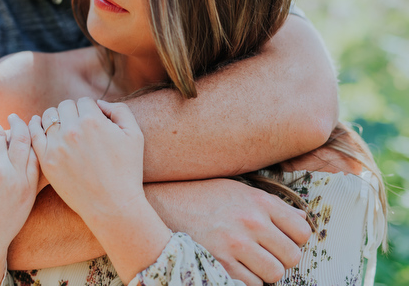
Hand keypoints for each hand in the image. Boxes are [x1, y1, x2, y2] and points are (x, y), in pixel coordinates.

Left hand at [30, 99, 170, 282]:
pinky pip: (33, 135)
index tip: (94, 121)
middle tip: (79, 126)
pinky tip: (37, 124)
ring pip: (48, 117)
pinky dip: (34, 126)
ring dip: (56, 118)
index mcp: (93, 120)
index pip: (84, 101)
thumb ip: (119, 110)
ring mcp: (56, 146)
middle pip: (65, 106)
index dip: (91, 110)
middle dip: (73, 112)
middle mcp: (72, 130)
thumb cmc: (127, 170)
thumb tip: (99, 103)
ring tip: (63, 128)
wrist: (113, 205)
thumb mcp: (135, 135)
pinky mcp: (46, 161)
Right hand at [145, 178, 311, 285]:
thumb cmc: (203, 195)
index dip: (295, 239)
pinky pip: (250, 284)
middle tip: (265, 253)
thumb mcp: (238, 189)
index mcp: (260, 201)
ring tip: (249, 261)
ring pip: (274, 274)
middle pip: (292, 257)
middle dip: (281, 258)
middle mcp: (251, 222)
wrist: (164, 202)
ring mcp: (235, 244)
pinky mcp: (219, 263)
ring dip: (264, 272)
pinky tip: (233, 266)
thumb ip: (272, 205)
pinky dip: (245, 280)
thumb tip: (303, 220)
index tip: (281, 239)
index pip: (303, 231)